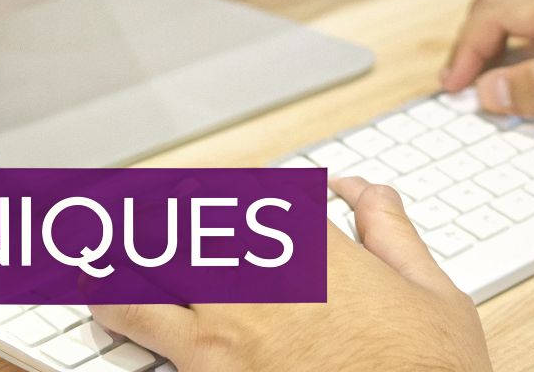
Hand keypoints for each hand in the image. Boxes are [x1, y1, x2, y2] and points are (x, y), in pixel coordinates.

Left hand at [91, 177, 492, 371]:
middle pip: (183, 216)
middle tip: (134, 209)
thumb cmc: (429, 370)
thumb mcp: (431, 288)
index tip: (204, 183)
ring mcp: (229, 320)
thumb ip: (391, 229)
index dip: (217, 181)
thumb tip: (369, 193)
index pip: (247, 187)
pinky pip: (143, 325)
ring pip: (150, 265)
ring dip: (124, 254)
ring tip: (102, 252)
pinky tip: (105, 303)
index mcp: (315, 241)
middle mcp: (262, 269)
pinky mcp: (209, 367)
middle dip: (155, 210)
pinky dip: (118, 307)